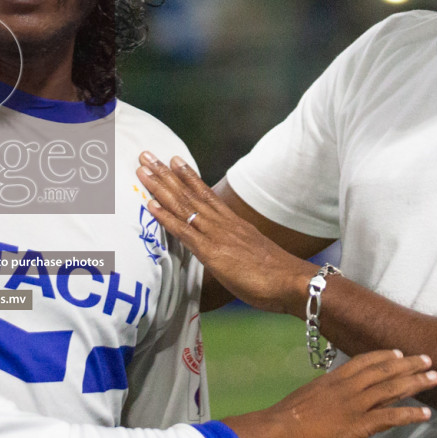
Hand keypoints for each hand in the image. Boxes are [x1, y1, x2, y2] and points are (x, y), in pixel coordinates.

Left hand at [137, 152, 311, 314]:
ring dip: (160, 186)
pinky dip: (166, 217)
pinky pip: (184, 231)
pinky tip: (150, 205)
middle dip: (166, 173)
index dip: (188, 177)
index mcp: (234, 223)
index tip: (173, 160)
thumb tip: (229, 254)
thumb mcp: (254, 256)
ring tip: (143, 168)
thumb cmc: (277, 277)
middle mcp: (223, 224)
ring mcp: (217, 235)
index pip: (206, 194)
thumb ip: (238, 249)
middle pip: (190, 193)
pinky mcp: (212, 252)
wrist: (293, 283)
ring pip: (183, 205)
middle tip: (146, 154)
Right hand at [226, 349, 435, 437]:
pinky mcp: (358, 426)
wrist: (276, 431)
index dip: (383, 356)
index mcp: (331, 380)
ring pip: (392, 389)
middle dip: (408, 365)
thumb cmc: (283, 420)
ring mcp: (354, 406)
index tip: (398, 353)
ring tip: (435, 379)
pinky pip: (390, 417)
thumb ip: (320, 398)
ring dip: (416, 383)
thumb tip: (326, 402)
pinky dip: (410, 414)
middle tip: (428, 359)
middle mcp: (347, 388)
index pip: (363, 361)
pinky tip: (425, 414)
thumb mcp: (304, 400)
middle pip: (384, 371)